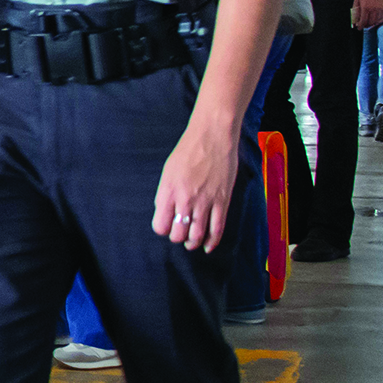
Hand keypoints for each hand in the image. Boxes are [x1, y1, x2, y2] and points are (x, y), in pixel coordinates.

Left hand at [151, 122, 235, 253]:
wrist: (213, 136)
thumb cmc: (188, 150)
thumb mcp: (167, 171)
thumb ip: (165, 194)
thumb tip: (164, 212)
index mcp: (168, 191)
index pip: (160, 225)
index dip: (162, 228)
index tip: (166, 225)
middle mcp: (185, 199)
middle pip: (178, 234)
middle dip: (177, 237)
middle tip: (180, 233)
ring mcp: (205, 201)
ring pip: (197, 235)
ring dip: (193, 243)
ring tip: (192, 243)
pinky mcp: (222, 201)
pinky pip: (217, 228)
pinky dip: (212, 241)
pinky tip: (207, 246)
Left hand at [352, 0, 382, 29]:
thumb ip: (355, 10)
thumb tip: (354, 19)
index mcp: (365, 7)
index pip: (363, 21)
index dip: (360, 26)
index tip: (359, 28)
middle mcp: (373, 9)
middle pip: (370, 22)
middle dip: (366, 25)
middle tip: (363, 25)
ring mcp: (379, 8)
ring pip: (376, 20)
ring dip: (372, 23)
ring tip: (368, 22)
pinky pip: (381, 16)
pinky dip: (378, 19)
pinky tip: (374, 19)